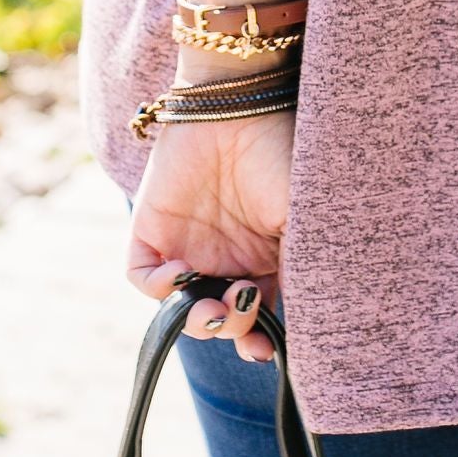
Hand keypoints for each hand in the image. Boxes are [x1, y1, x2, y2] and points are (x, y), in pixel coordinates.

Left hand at [127, 110, 292, 363]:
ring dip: (195, 320)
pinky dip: (158, 287)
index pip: (256, 318)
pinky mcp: (151, 229)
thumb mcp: (305, 217)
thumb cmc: (282, 155)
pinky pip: (143, 277)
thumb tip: (314, 319)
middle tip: (238, 314)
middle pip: (217, 320)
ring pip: (180, 308)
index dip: (257, 341)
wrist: (239, 105)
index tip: (264, 351)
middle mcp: (224, 260)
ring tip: (212, 306)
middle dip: (227, 331)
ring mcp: (186, 246)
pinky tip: (181, 274)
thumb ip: (306, 268)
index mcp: (263, 262)